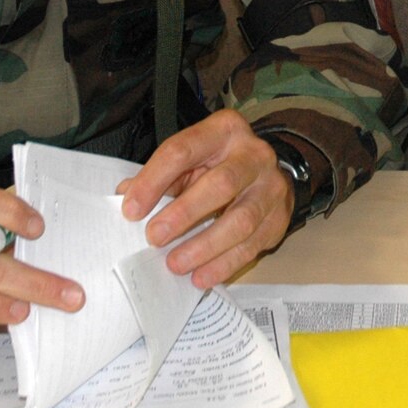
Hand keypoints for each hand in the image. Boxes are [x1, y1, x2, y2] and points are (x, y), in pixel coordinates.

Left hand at [116, 109, 293, 287]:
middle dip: (184, 213)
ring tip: (175, 264)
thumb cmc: (218, 165)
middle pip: (221, 184)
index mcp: (224, 130)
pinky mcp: (279, 218)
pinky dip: (224, 264)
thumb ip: (162, 176)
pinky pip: (252, 245)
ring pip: (241, 219)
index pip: (183, 150)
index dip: (154, 180)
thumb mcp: (191, 159)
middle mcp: (254, 154)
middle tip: (154, 237)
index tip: (131, 210)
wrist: (266, 173)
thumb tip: (127, 197)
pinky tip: (201, 276)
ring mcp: (271, 186)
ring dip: (204, 246)